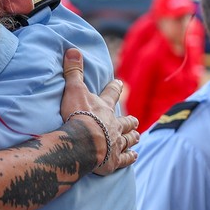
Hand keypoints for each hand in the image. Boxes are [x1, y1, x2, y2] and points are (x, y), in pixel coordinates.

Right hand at [60, 48, 139, 175]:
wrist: (83, 142)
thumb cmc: (78, 115)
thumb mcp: (74, 90)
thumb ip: (73, 71)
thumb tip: (72, 49)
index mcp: (104, 107)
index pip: (112, 93)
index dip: (116, 87)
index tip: (120, 83)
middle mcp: (115, 124)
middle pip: (127, 121)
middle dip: (131, 120)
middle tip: (135, 120)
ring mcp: (116, 142)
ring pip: (129, 139)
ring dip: (133, 137)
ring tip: (137, 137)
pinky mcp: (114, 160)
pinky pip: (125, 159)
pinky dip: (130, 157)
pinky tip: (135, 156)